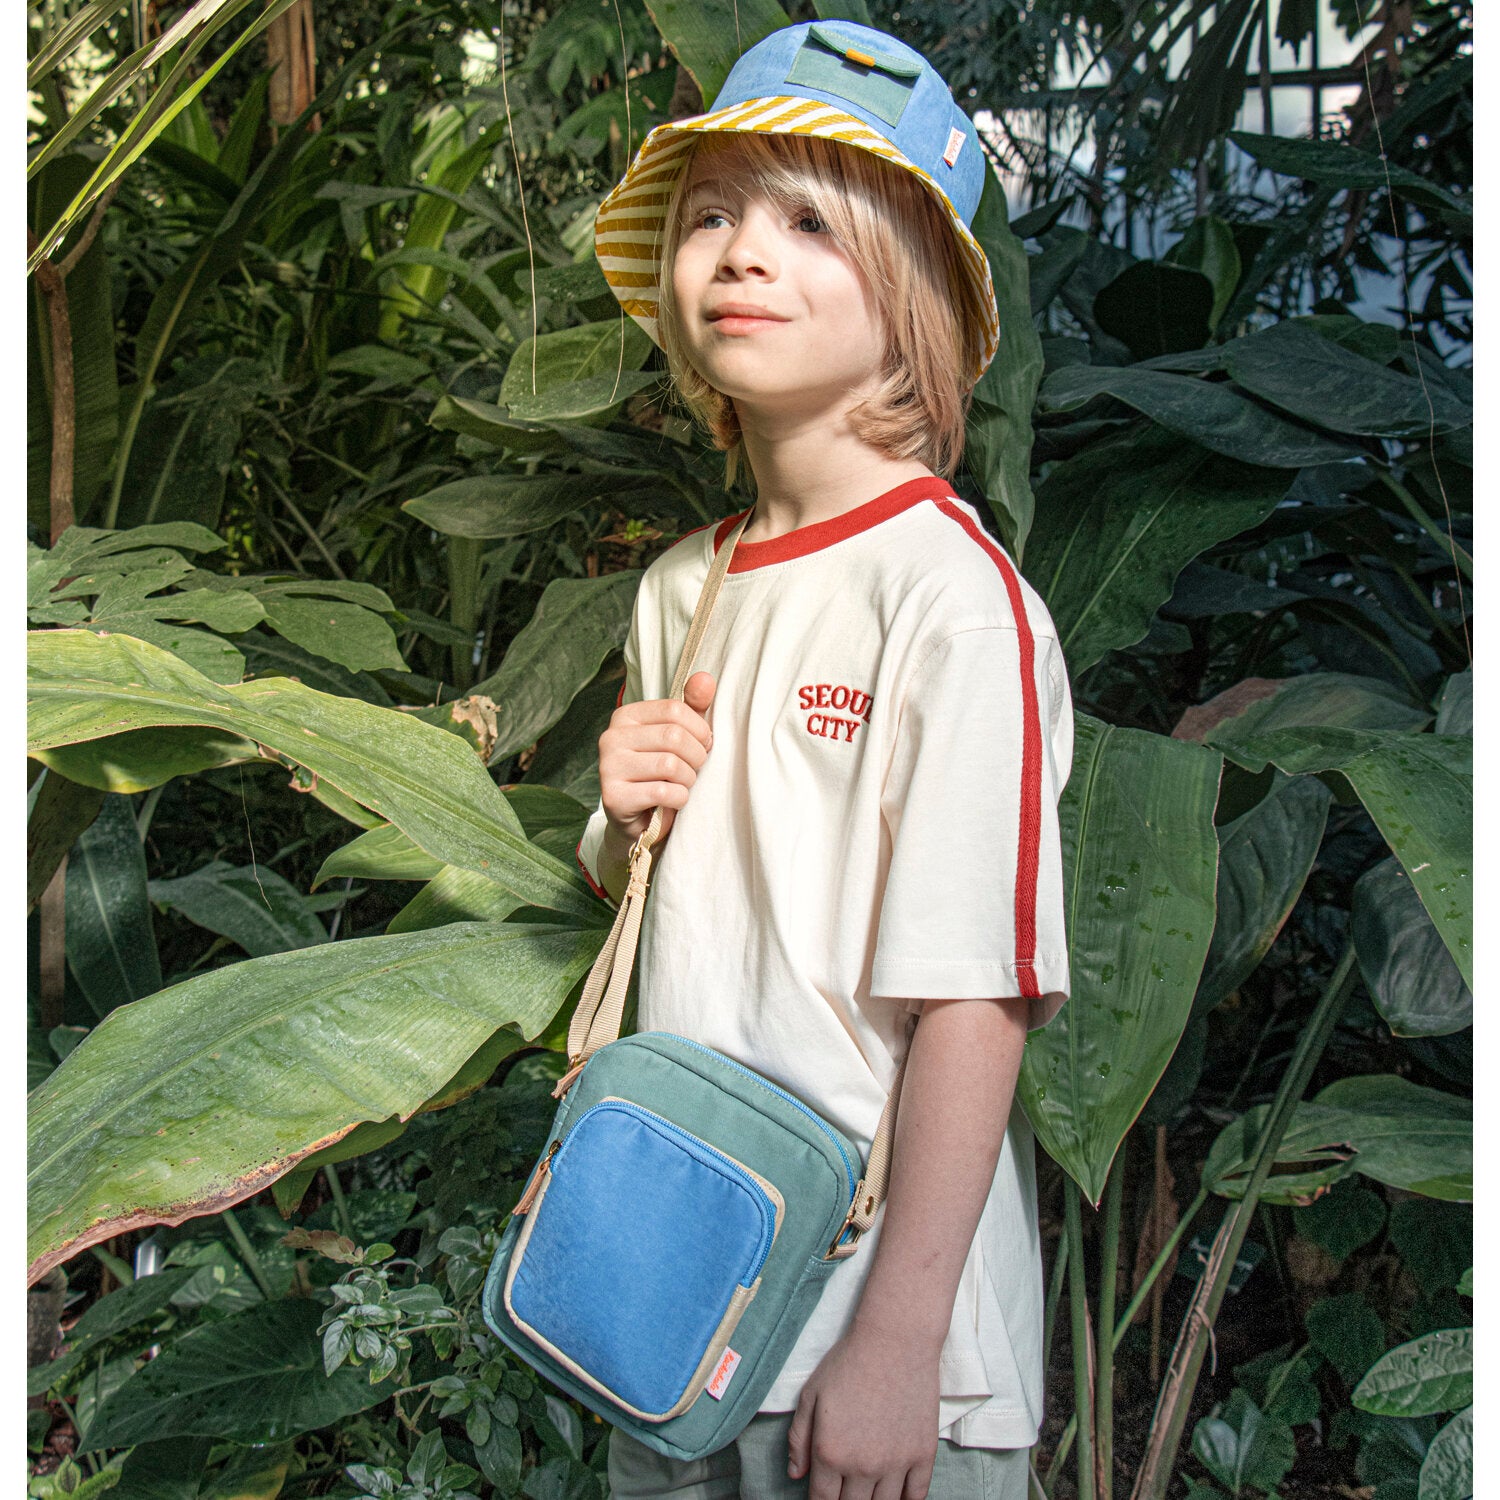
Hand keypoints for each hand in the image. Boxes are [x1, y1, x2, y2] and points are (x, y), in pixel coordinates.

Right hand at [598, 670, 715, 849]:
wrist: (640, 821)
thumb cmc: (662, 774)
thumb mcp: (678, 737)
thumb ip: (692, 707)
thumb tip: (706, 679)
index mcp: (625, 716)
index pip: (675, 709)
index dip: (700, 730)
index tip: (703, 745)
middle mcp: (611, 737)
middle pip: (674, 737)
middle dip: (697, 757)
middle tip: (694, 770)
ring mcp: (608, 767)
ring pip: (671, 766)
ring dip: (688, 780)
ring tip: (682, 785)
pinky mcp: (613, 797)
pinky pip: (664, 793)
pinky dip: (679, 800)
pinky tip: (672, 802)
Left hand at [787, 1324, 940, 1499]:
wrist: (895, 1341)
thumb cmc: (849, 1362)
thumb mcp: (811, 1394)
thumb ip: (799, 1437)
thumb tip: (796, 1474)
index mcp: (830, 1453)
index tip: (824, 1495)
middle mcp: (863, 1466)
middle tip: (845, 1489)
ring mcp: (896, 1464)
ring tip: (868, 1490)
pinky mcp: (923, 1455)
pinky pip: (916, 1496)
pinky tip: (897, 1493)